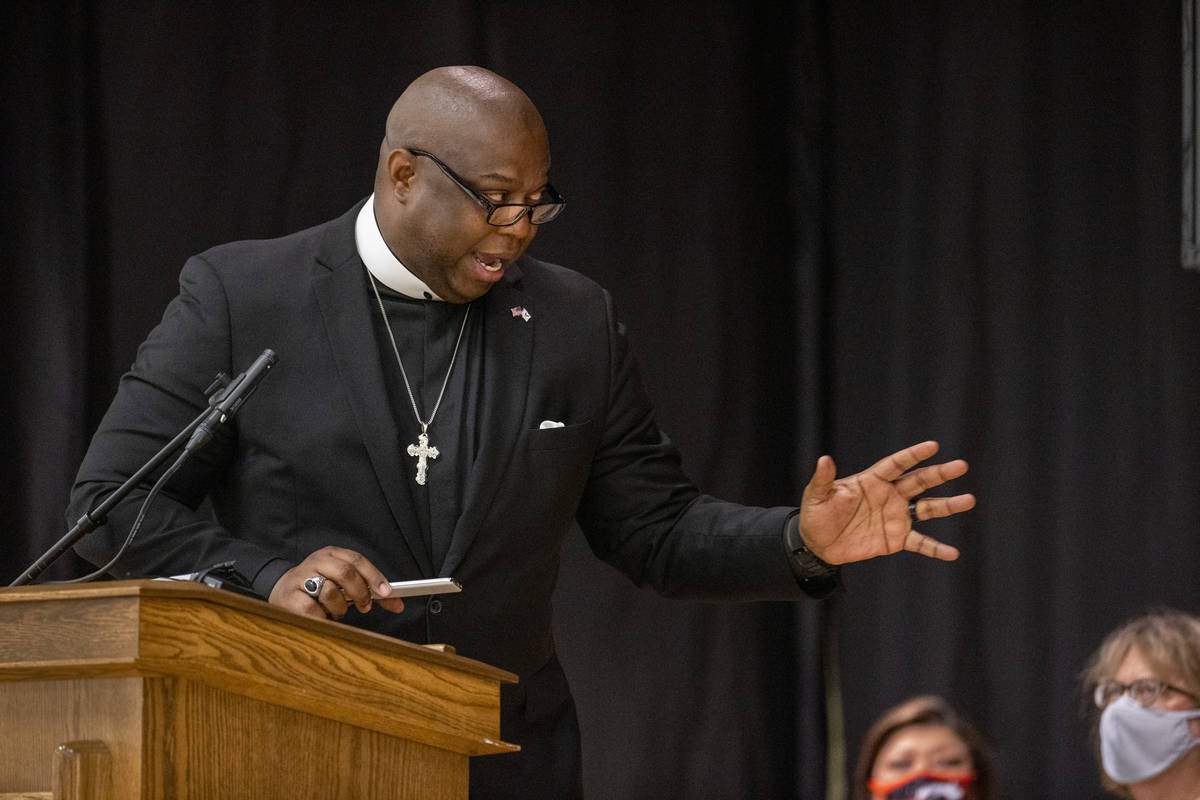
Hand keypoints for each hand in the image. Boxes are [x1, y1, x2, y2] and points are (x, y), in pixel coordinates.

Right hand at [268, 546, 406, 619]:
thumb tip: (397, 604)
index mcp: (331, 554)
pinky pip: (314, 610)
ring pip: (331, 591)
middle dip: (361, 592)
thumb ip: (369, 591)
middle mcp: (316, 562)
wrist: (281, 591)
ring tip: (336, 611)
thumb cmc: (318, 587)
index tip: (387, 592)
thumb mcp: (343, 582)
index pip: (357, 560)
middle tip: (365, 607)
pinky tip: (321, 615)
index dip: (374, 576)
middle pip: (346, 572)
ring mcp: (301, 578)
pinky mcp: (291, 597)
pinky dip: (323, 616)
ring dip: (340, 607)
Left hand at [798, 440, 974, 564]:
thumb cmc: (816, 515)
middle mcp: (890, 495)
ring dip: (948, 505)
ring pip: (928, 508)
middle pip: (919, 481)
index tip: (933, 446)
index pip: (896, 464)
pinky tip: (952, 553)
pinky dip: (936, 549)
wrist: (818, 545)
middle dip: (940, 474)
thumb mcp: (816, 496)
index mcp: (872, 480)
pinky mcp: (897, 539)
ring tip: (969, 500)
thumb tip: (824, 459)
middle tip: (961, 466)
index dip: (913, 455)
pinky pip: (921, 542)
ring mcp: (896, 517)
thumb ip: (823, 479)